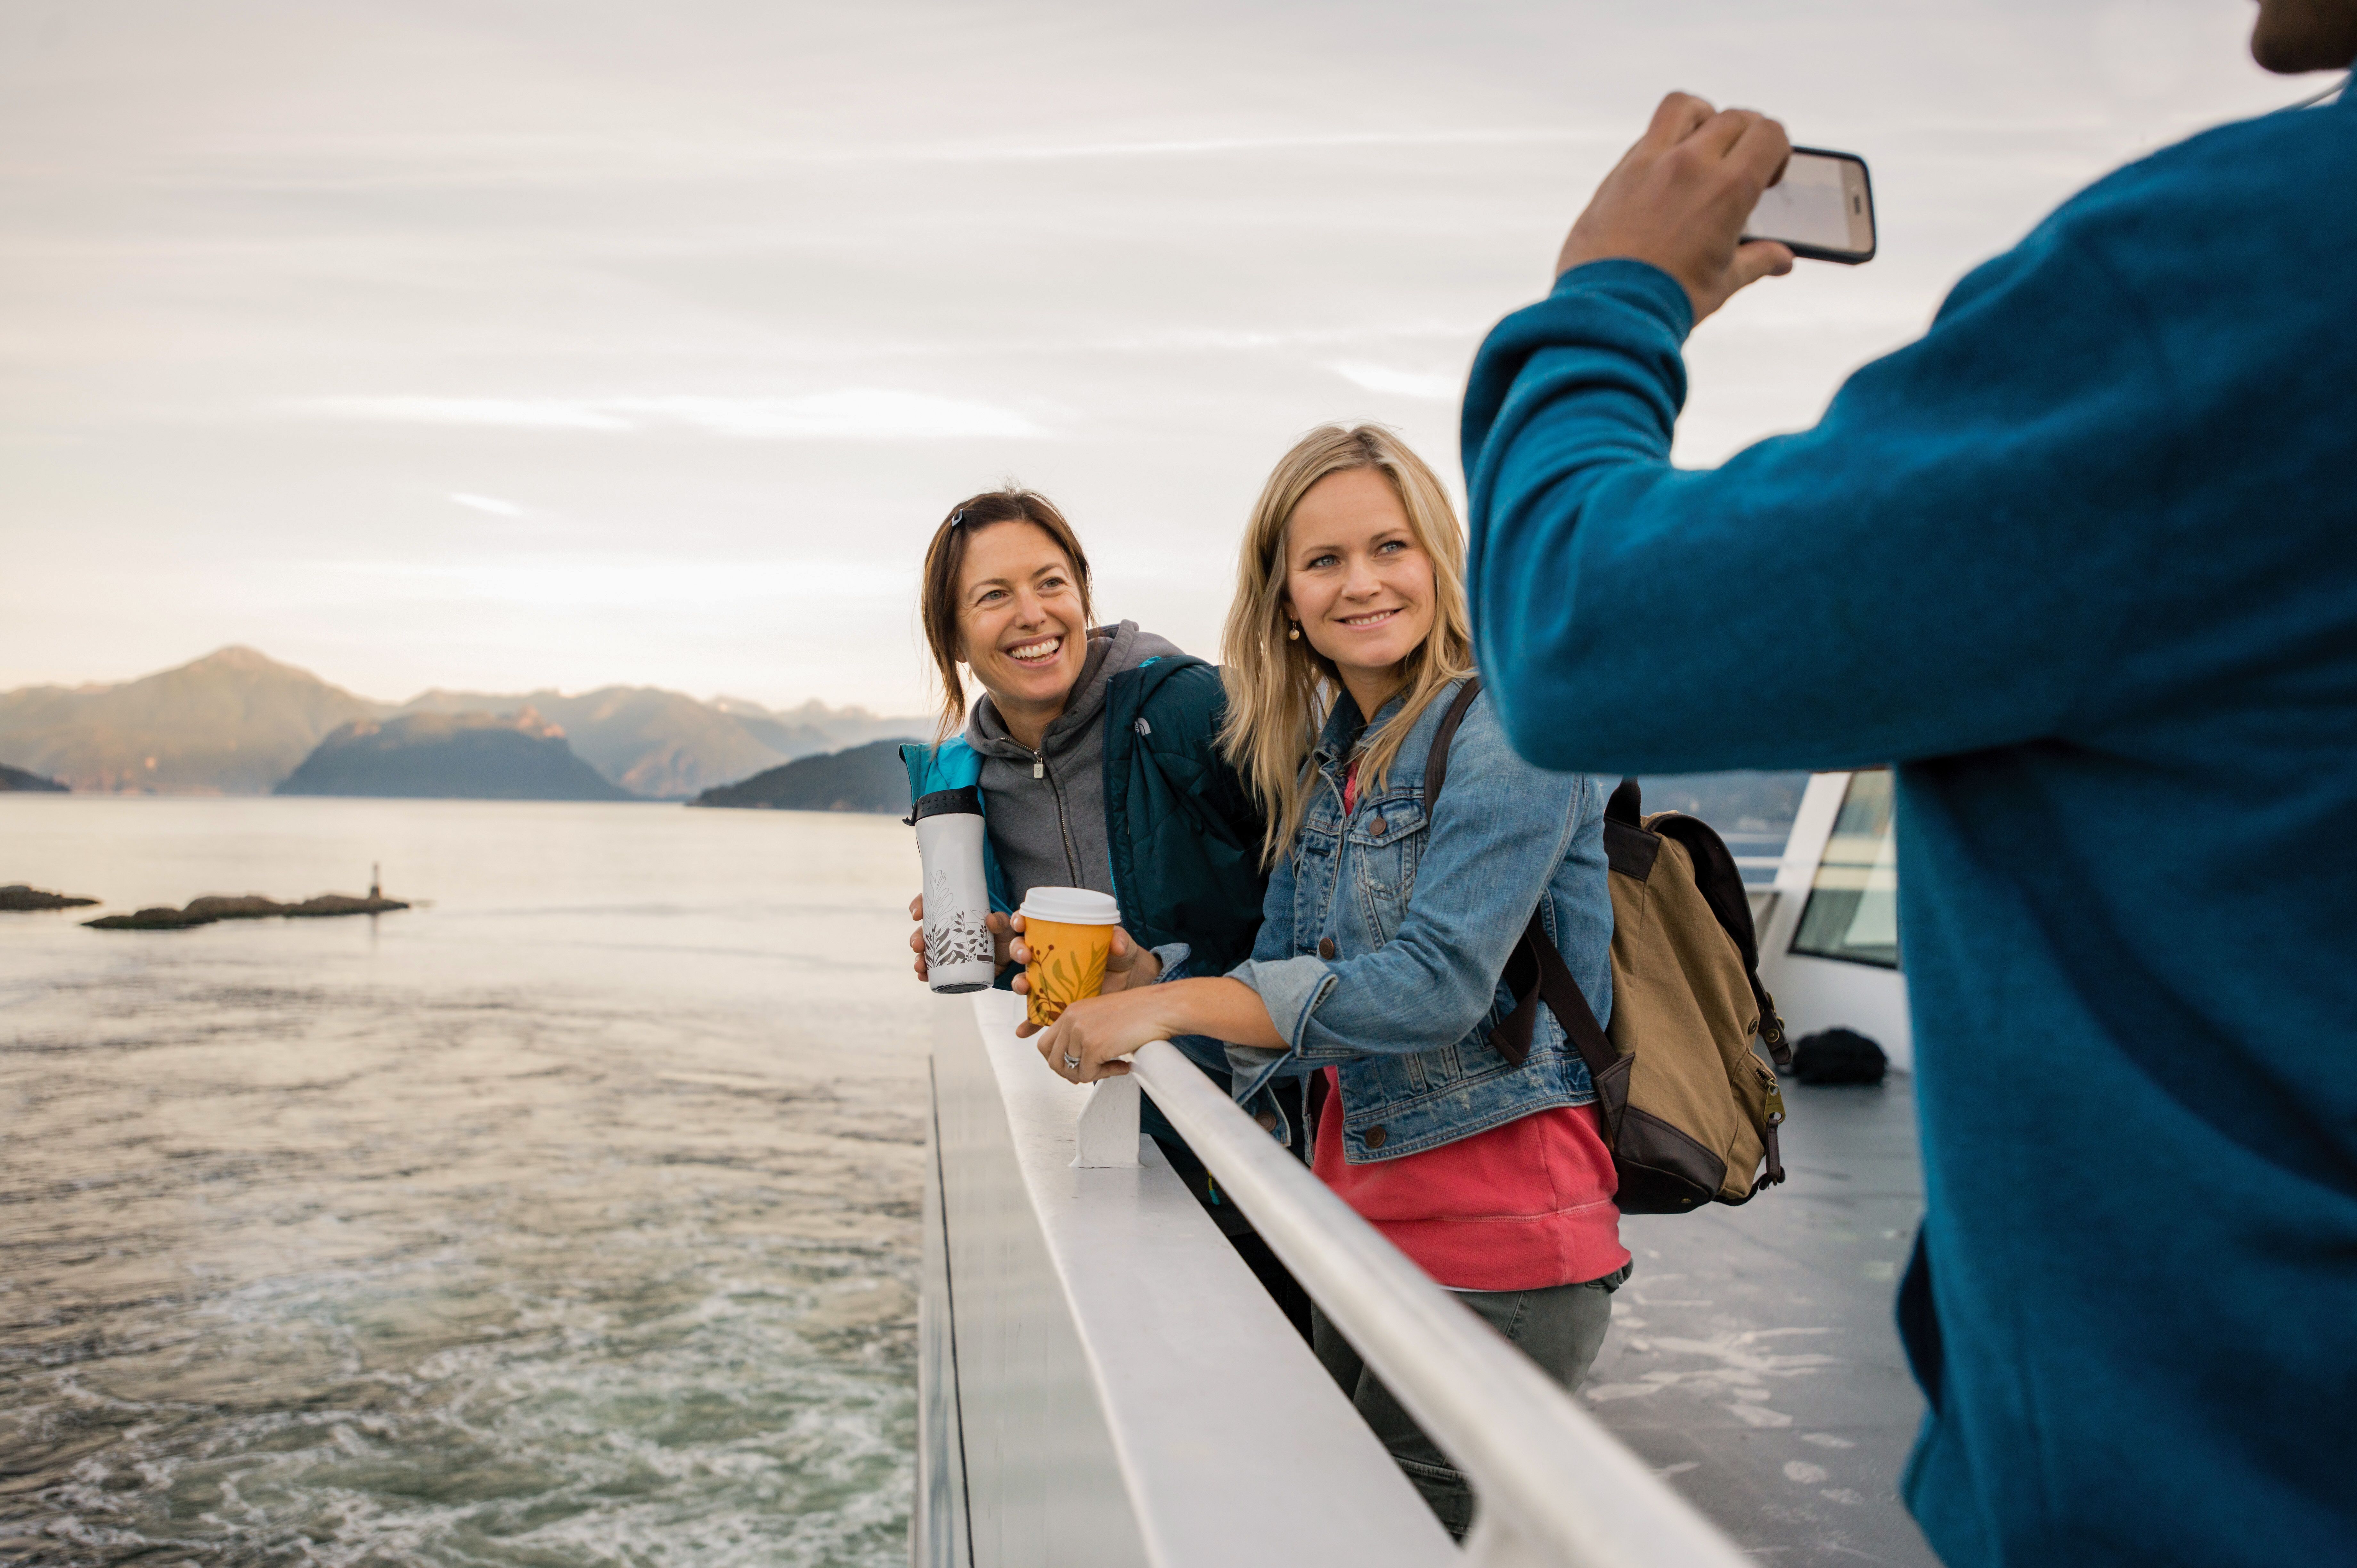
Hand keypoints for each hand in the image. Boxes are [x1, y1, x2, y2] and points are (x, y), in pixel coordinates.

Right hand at [908, 893, 1011, 983]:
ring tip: (919, 966)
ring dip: (919, 958)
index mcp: (955, 913)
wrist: (1010, 961)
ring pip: (926, 950)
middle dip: (916, 937)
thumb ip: (1001, 921)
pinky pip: (933, 969)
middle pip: (924, 930)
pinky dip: (926, 973)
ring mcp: (948, 948)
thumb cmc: (1005, 936)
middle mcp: (947, 930)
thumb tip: (989, 919)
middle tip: (917, 945)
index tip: (916, 914)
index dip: (920, 905)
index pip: (932, 904)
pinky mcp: (951, 966)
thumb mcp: (1005, 925)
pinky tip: (923, 976)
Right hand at [1009, 915, 1159, 1036]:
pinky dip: (1028, 1023)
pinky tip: (1023, 1030)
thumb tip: (1117, 944)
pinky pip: (1037, 1015)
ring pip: (1025, 981)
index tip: (1020, 922)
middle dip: (1017, 951)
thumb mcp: (1123, 946)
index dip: (1020, 921)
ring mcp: (1050, 983)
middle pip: (1023, 951)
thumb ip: (1121, 941)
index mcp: (1060, 936)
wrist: (1132, 983)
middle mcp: (1049, 959)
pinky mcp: (1055, 1005)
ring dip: (1019, 983)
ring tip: (1024, 988)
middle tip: (1026, 955)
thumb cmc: (1123, 958)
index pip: (1033, 924)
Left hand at [1034, 987, 1175, 1082]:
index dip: (1058, 1061)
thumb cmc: (1139, 1011)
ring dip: (1093, 1074)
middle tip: (1090, 1074)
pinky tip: (1123, 1066)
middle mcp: (1071, 1020)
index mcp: (1072, 1011)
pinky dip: (1107, 1075)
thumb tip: (1075, 1062)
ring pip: (1072, 1071)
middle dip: (1070, 1073)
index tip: (1073, 1068)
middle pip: (1053, 1060)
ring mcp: (1081, 1033)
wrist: (1160, 1007)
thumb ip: (1084, 1032)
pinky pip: (1089, 1075)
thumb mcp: (1101, 1015)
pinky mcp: (1093, 1046)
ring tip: (1114, 1066)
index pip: (1046, 1044)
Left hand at [1554, 92, 1795, 324]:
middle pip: (1733, 118)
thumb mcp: (1724, 283)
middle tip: (1740, 165)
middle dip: (1746, 136)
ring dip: (1701, 117)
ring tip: (1702, 144)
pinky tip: (1664, 175)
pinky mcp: (1617, 175)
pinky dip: (1662, 143)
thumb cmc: (1669, 301)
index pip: (1769, 134)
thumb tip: (1782, 260)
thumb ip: (1757, 261)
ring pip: (1682, 107)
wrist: (1608, 312)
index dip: (1776, 149)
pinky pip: (1646, 137)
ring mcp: (1649, 163)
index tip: (1768, 176)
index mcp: (1728, 188)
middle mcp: (1691, 164)